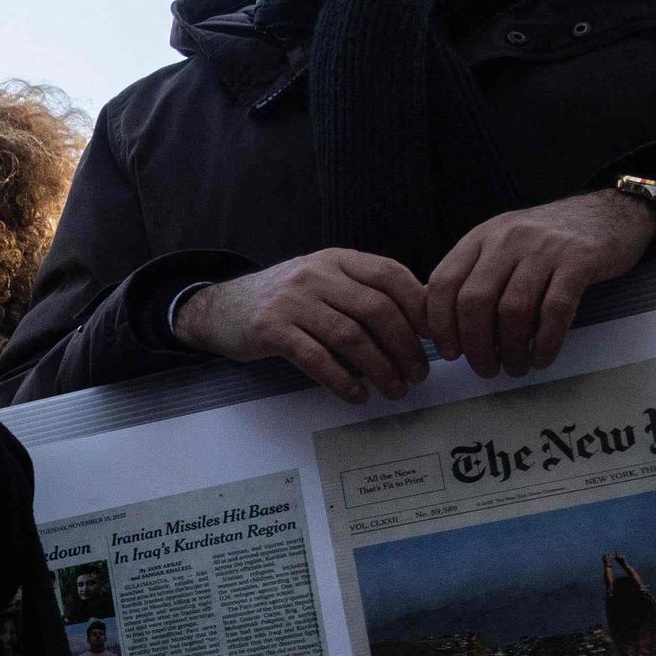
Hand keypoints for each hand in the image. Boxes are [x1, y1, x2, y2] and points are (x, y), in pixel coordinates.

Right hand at [173, 249, 427, 403]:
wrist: (219, 308)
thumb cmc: (282, 301)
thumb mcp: (322, 282)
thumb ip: (361, 292)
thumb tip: (418, 322)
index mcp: (336, 260)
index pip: (391, 276)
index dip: (420, 307)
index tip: (436, 337)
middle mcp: (316, 275)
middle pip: (377, 310)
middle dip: (406, 347)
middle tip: (419, 373)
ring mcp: (291, 301)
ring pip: (351, 337)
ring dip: (380, 369)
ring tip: (394, 389)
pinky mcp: (271, 330)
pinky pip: (316, 359)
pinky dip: (342, 382)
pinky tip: (356, 395)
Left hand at [417, 189, 654, 381]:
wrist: (611, 212)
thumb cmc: (549, 241)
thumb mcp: (501, 245)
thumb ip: (472, 276)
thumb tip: (440, 325)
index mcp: (481, 237)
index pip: (444, 283)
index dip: (440, 325)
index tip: (450, 353)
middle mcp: (508, 239)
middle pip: (474, 301)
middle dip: (475, 345)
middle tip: (484, 369)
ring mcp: (545, 248)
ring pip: (512, 310)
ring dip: (510, 349)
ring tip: (515, 367)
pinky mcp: (580, 261)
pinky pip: (555, 311)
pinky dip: (544, 343)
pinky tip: (541, 358)